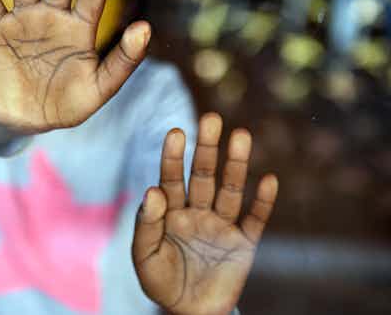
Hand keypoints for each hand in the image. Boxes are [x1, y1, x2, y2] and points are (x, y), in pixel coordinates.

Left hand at [132, 113, 278, 314]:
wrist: (188, 313)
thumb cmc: (161, 283)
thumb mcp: (144, 256)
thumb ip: (146, 224)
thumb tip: (153, 189)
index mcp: (171, 212)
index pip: (171, 179)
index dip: (173, 156)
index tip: (176, 132)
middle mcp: (197, 212)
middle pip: (203, 176)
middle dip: (207, 148)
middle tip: (211, 118)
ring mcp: (221, 226)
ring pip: (230, 190)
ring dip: (236, 165)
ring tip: (241, 135)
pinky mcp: (243, 245)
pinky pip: (255, 220)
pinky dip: (263, 202)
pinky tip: (269, 180)